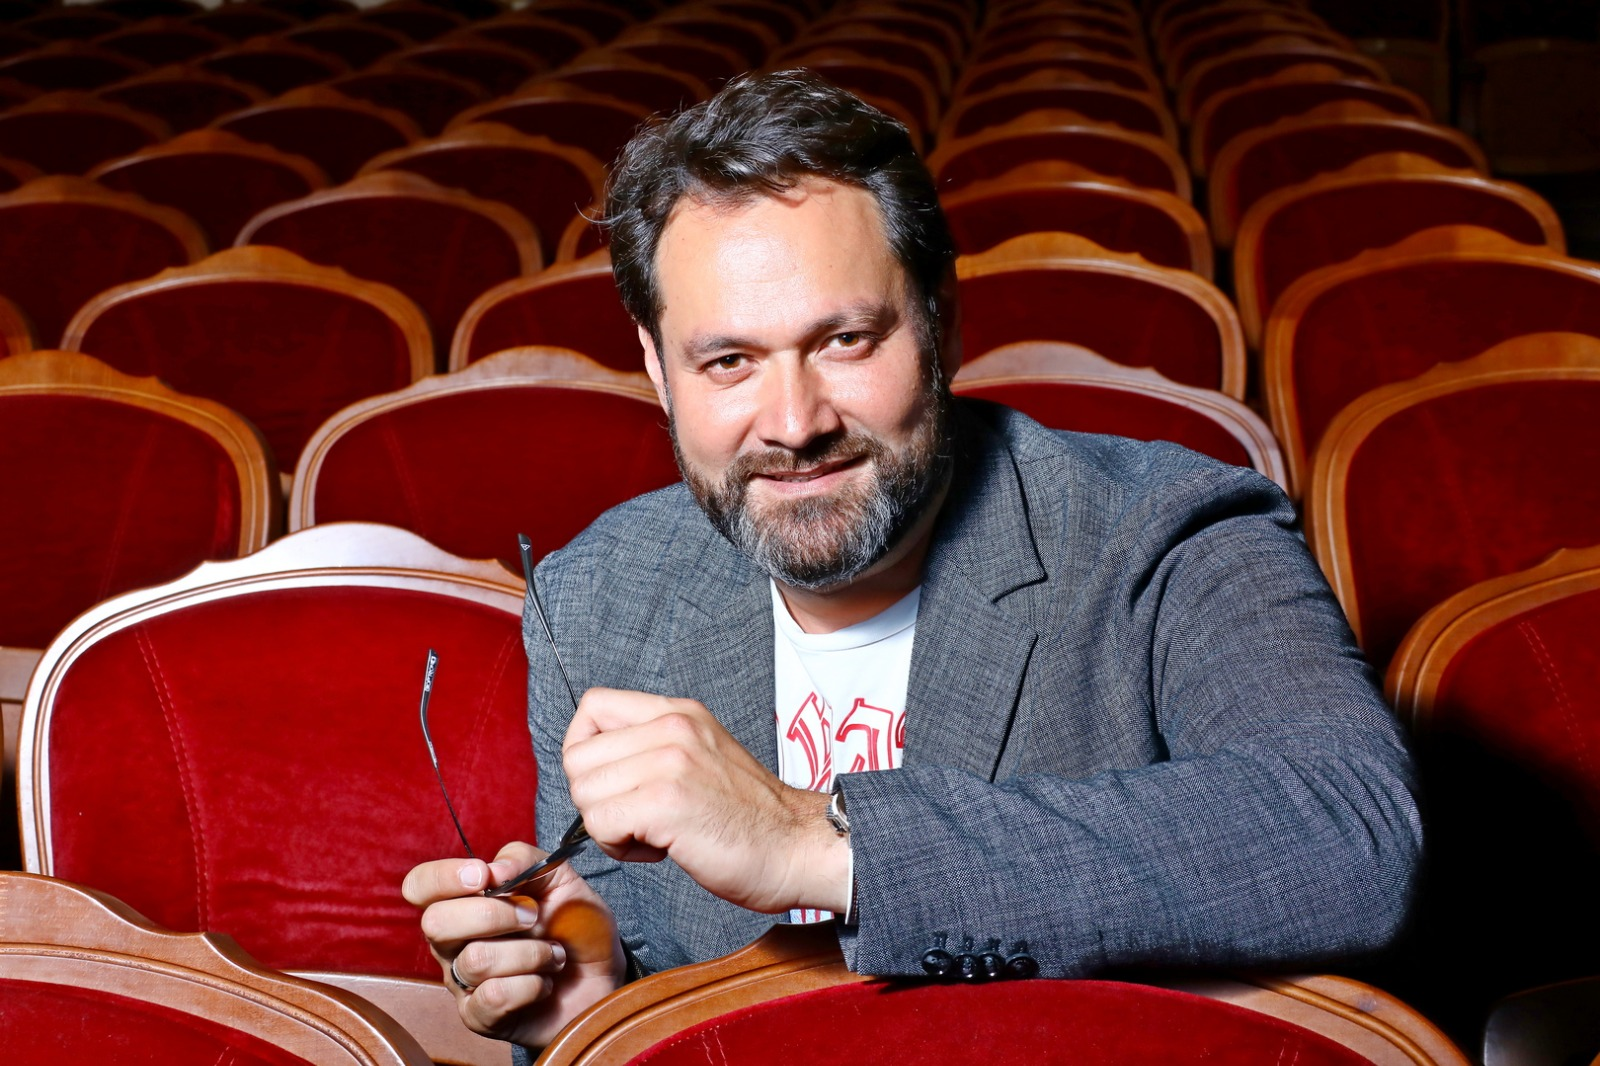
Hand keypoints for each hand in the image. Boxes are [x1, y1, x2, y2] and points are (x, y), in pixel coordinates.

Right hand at [402, 841, 624, 1048]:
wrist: (602, 976)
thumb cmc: (574, 926)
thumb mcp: (560, 879)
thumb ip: (525, 860)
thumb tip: (493, 870)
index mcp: (464, 902)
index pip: (421, 885)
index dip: (443, 877)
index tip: (483, 875)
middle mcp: (453, 942)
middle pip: (436, 923)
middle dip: (494, 915)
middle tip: (534, 917)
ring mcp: (463, 982)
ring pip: (476, 960)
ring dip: (531, 953)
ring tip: (553, 954)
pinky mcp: (479, 1016)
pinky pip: (493, 996)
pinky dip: (532, 985)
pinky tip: (545, 982)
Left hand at [562, 688, 849, 914]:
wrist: (798, 848)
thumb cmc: (751, 819)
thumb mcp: (703, 756)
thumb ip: (655, 748)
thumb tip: (597, 764)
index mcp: (679, 713)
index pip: (592, 706)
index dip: (586, 749)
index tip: (611, 783)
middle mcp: (672, 726)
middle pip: (577, 756)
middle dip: (596, 798)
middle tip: (636, 818)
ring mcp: (669, 761)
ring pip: (584, 792)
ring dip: (607, 826)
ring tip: (652, 834)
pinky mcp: (666, 801)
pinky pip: (600, 824)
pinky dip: (619, 847)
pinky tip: (659, 848)